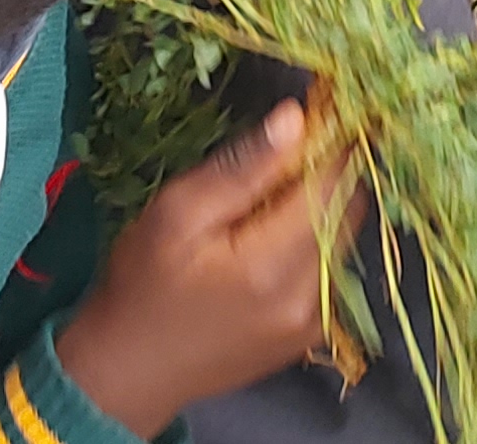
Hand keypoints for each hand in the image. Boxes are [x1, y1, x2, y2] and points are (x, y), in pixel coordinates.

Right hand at [58, 99, 354, 436]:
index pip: (333, 181)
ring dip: (323, 202)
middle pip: (348, 208)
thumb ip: (241, 168)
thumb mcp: (176, 214)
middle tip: (290, 144)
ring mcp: (313, 322)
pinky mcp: (309, 335)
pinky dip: (315, 237)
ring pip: (344, 236)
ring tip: (274, 188)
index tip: (319, 103)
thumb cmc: (142, 285)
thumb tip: (297, 119)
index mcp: (272, 265)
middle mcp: (308, 296)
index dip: (332, 136)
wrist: (128, 374)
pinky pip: (330, 267)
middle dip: (330, 167)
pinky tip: (273, 231)